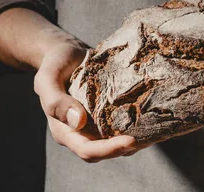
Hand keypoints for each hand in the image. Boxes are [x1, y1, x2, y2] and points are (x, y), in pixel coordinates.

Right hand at [0, 8, 144, 161]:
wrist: (65, 52)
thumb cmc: (54, 65)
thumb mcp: (47, 78)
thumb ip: (55, 100)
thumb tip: (77, 121)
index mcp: (65, 130)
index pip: (87, 151)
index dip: (108, 150)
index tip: (130, 141)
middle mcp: (82, 131)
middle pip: (106, 151)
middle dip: (127, 148)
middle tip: (149, 137)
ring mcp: (96, 123)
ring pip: (118, 140)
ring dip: (137, 138)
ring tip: (156, 128)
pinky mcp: (109, 112)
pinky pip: (123, 123)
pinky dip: (138, 123)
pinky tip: (152, 115)